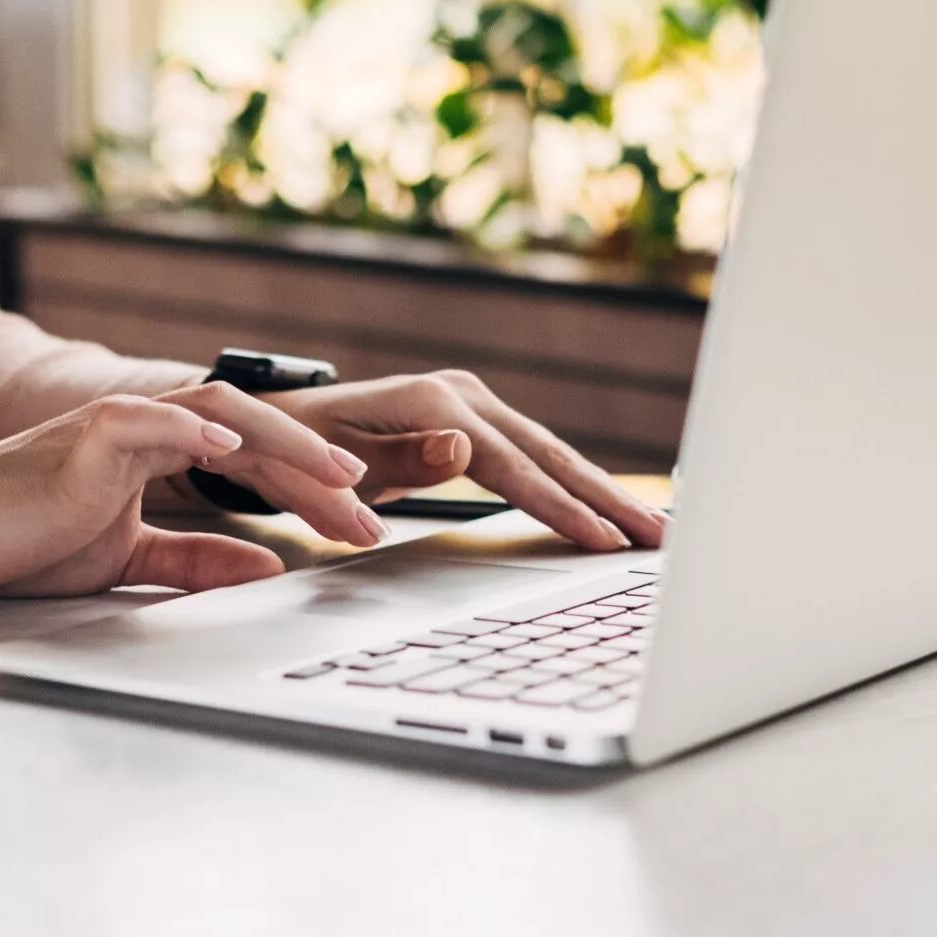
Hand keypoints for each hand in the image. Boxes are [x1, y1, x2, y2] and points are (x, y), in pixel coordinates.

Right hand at [0, 386, 383, 603]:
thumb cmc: (15, 545)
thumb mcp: (124, 561)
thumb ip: (194, 560)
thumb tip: (267, 566)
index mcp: (158, 455)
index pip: (254, 464)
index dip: (312, 493)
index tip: (361, 531)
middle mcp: (146, 429)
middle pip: (256, 436)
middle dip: (321, 478)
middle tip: (374, 522)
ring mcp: (117, 425)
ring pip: (223, 415)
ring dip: (288, 446)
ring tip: (338, 479)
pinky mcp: (86, 434)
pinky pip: (155, 421)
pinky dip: (200, 432)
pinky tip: (240, 451)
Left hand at [258, 371, 668, 551]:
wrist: (276, 425)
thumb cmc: (297, 452)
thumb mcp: (333, 464)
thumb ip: (399, 461)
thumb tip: (463, 450)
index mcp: (432, 403)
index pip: (509, 465)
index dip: (556, 505)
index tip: (599, 540)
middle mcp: (461, 396)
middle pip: (548, 453)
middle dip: (607, 499)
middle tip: (660, 539)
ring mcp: (472, 405)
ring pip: (551, 453)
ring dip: (604, 493)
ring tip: (655, 530)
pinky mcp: (476, 420)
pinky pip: (535, 456)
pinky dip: (575, 484)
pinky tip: (608, 509)